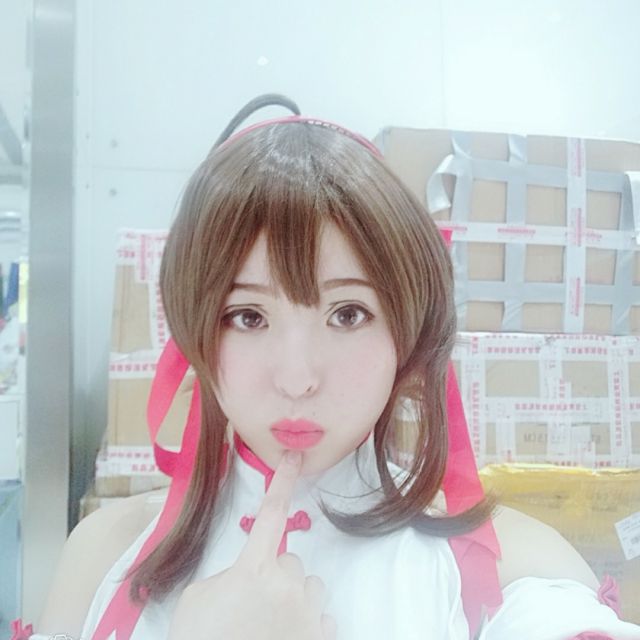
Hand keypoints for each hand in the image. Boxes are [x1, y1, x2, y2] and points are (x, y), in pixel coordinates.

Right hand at [168, 450, 337, 639]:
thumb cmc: (202, 639)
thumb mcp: (198, 599)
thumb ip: (228, 575)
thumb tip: (248, 577)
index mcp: (254, 569)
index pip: (271, 514)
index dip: (282, 481)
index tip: (295, 457)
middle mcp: (288, 585)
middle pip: (290, 560)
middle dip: (275, 574)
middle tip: (251, 603)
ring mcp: (308, 614)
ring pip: (309, 586)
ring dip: (294, 598)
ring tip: (269, 624)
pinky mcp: (321, 638)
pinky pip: (321, 616)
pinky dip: (307, 624)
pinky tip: (285, 638)